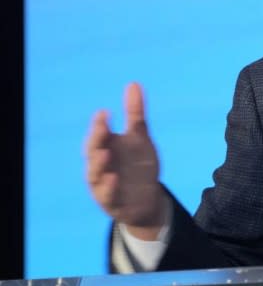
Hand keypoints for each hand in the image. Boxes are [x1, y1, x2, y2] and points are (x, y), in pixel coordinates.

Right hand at [85, 82, 166, 239]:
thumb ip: (135, 114)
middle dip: (97, 139)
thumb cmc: (138, 165)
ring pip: (95, 174)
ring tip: (105, 153)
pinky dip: (108, 188)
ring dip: (98, 164)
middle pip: (93, 151)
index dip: (100, 124)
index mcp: (106, 148)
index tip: (105, 112)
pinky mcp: (112, 202)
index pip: (99, 134)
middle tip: (103, 125)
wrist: (146, 198)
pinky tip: (114, 178)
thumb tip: (133, 83)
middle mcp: (100, 165)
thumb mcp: (141, 139)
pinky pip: (107, 196)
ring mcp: (104, 184)